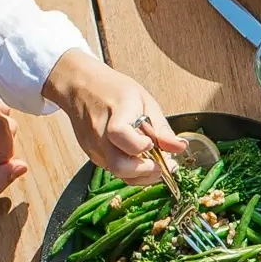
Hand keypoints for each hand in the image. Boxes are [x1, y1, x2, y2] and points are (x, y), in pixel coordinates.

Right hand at [43, 50, 178, 183]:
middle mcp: (100, 133)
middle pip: (119, 165)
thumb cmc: (114, 90)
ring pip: (117, 172)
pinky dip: (129, 170)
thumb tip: (180, 148)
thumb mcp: (144, 101)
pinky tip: (138, 159)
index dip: (140, 145)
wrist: (80, 87)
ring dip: (140, 175)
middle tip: (161, 166)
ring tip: (154, 164)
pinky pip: (112, 169)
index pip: (120, 134)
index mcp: (115, 112)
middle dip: (145, 171)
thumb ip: (161, 128)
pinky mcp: (91, 154)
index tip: (152, 142)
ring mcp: (93, 146)